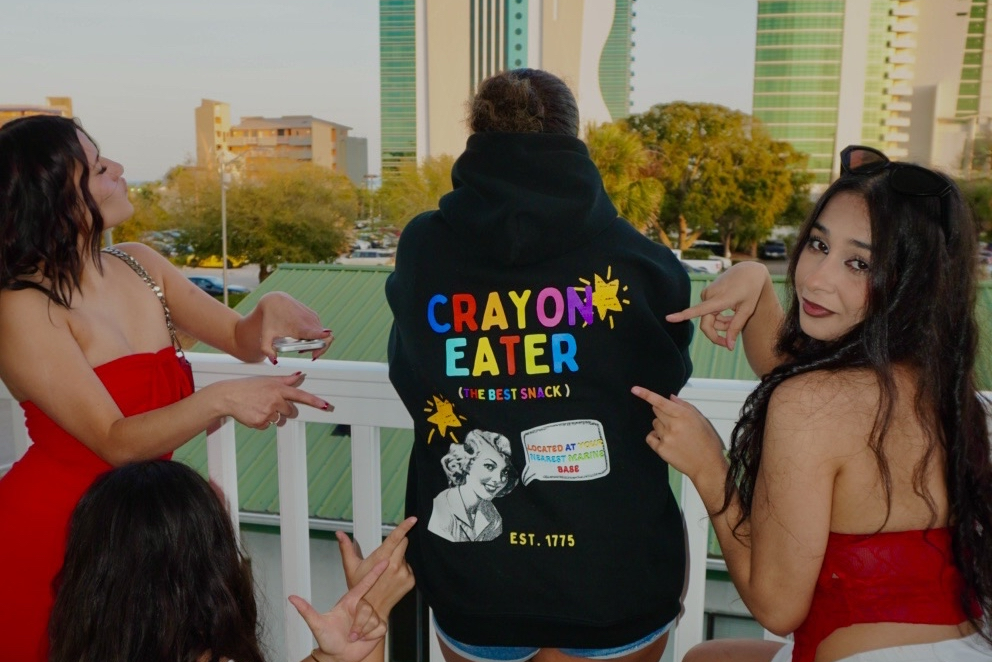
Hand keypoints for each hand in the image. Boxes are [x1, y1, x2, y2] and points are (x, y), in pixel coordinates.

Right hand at [210, 372, 331, 429]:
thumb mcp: (267, 380)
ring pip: (278, 419)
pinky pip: (267, 426)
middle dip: (281, 409)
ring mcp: (268, 412)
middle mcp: (275, 400)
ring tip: (257, 406)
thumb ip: (285, 380)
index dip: (314, 401)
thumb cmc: (248, 387)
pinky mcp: (260, 422)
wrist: (228, 396)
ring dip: (270, 415)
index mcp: (278, 389)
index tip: (325, 406)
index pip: (301, 396)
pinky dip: (261, 422)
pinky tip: (252, 413)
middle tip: (266, 402)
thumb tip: (299, 375)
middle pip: (289, 411)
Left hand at [256, 292, 333, 361]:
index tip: (325, 341)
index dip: (325, 339)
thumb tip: (275, 361)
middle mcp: (310, 322)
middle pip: (325, 340)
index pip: (319, 333)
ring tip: (301, 348)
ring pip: (324, 335)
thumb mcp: (266, 336)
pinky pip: (320, 329)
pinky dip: (315, 337)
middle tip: (309, 355)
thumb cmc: (270, 318)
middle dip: (319, 350)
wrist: (274, 301)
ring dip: (316, 344)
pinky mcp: (314, 315)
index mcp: (301, 327)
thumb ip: (267, 350)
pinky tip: (302, 339)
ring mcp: (314, 318)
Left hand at [289, 560, 388, 661]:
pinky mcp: (378, 628)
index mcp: (350, 602)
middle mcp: (361, 608)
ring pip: (373, 619)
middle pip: (367, 609)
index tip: (383, 561)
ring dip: (363, 632)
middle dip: (358, 624)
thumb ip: (306, 610)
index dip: (375, 572)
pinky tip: (363, 638)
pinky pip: (380, 628)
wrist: (337, 657)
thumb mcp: (316, 624)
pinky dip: (371, 635)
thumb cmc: (327, 639)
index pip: (364, 584)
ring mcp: (371, 618)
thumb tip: (291, 597)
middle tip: (350, 634)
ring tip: (354, 637)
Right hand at [337, 516, 415, 617]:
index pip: (395, 538)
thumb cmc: (361, 590)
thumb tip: (339, 533)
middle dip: (396, 544)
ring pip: (405, 556)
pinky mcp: (410, 580)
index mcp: (382, 558)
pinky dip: (402, 569)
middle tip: (385, 556)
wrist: (372, 610)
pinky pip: (409, 568)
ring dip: (398, 558)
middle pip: (403, 543)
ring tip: (386, 572)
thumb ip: (346, 548)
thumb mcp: (351, 567)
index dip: (405, 526)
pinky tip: (392, 578)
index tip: (413, 519)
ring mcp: (405, 573)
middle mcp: (395, 565)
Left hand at [631, 386, 726, 482]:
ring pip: (654, 424)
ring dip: (661, 426)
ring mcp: (666, 438)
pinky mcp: (661, 449)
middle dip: (662, 413)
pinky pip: (650, 437)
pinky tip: (666, 441)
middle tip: (674, 422)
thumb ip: (685, 406)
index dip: (646, 394)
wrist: (707, 465)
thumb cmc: (707, 443)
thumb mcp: (701, 420)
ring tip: (675, 434)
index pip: (661, 402)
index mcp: (684, 416)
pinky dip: (655, 437)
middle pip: (656, 411)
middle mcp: (673, 425)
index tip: (635, 390)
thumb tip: (671, 398)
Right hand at [666, 261, 769, 350]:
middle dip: (718, 334)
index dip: (682, 316)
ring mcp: (706, 294)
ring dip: (721, 324)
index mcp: (719, 299)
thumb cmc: (751, 290)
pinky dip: (719, 317)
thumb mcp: (747, 310)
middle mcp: (709, 296)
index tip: (668, 318)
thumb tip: (728, 347)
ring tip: (735, 319)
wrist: (748, 271)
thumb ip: (735, 328)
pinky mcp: (706, 294)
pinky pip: (709, 312)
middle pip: (706, 324)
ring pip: (709, 319)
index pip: (698, 310)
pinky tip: (731, 312)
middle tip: (731, 342)